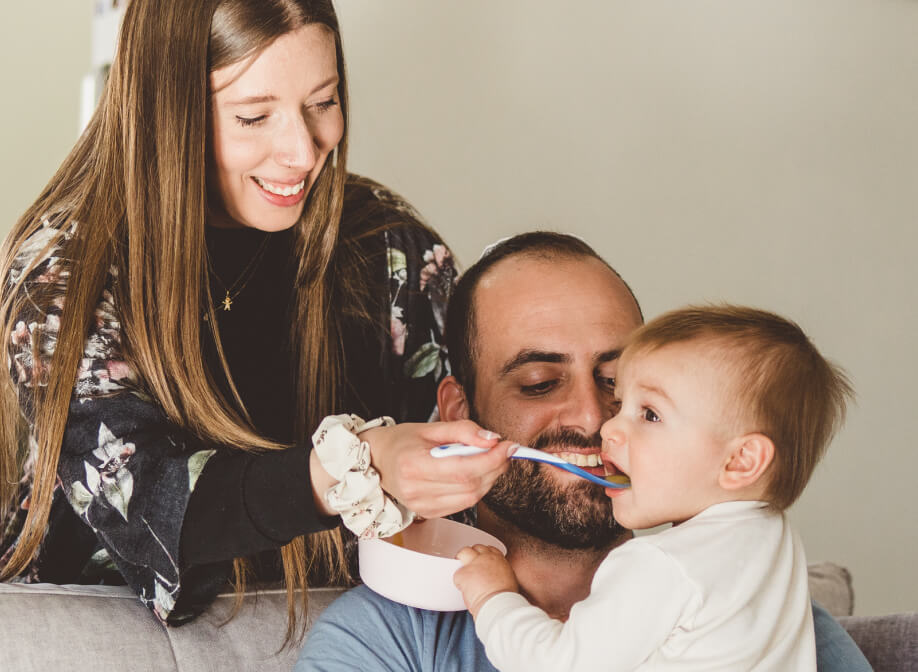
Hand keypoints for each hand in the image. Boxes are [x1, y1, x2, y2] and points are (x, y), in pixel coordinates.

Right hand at [360, 420, 512, 517]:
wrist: (376, 460)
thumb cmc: (401, 441)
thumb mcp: (429, 427)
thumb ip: (462, 430)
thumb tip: (492, 438)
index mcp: (413, 465)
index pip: (463, 469)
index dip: (492, 459)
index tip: (508, 446)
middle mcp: (416, 490)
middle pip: (471, 486)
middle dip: (495, 467)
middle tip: (504, 450)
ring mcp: (421, 506)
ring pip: (471, 498)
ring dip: (488, 479)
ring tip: (490, 460)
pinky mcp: (428, 513)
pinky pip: (463, 504)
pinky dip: (476, 489)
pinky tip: (475, 474)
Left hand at [454, 544, 518, 617]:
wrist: (498, 604)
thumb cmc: (505, 597)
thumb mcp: (509, 579)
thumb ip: (499, 572)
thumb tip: (494, 576)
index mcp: (498, 559)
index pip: (489, 549)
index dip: (483, 554)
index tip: (481, 559)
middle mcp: (486, 558)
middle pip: (476, 548)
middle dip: (472, 555)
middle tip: (470, 566)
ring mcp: (474, 564)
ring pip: (464, 552)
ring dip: (461, 560)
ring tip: (463, 572)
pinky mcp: (464, 573)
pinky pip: (457, 574)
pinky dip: (458, 581)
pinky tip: (463, 588)